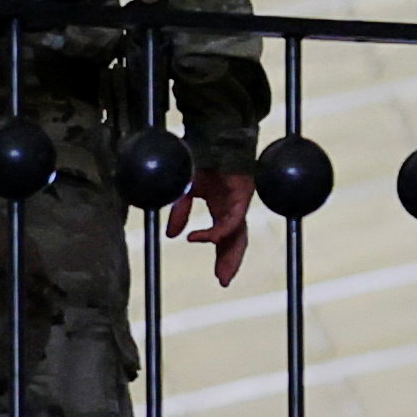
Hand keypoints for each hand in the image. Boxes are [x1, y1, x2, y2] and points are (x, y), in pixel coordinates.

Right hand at [183, 170, 253, 284]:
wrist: (208, 136)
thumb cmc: (198, 159)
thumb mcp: (185, 191)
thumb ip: (180, 212)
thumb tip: (172, 236)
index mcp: (222, 206)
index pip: (225, 236)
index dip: (222, 255)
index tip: (219, 276)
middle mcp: (233, 206)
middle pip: (235, 239)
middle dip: (229, 261)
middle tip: (223, 280)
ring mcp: (240, 200)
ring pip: (237, 234)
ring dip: (228, 254)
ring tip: (221, 273)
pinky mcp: (243, 194)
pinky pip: (231, 220)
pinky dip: (216, 232)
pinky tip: (199, 239)